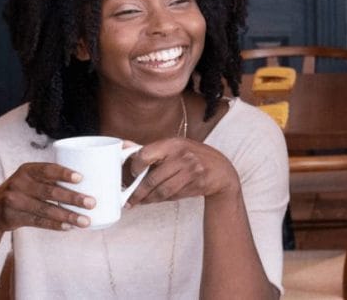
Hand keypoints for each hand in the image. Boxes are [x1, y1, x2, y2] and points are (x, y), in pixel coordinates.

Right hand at [0, 163, 94, 231]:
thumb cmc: (24, 191)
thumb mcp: (31, 180)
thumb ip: (52, 180)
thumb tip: (93, 183)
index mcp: (27, 170)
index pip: (47, 169)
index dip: (64, 173)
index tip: (81, 178)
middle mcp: (19, 183)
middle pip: (50, 191)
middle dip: (73, 198)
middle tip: (92, 203)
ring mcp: (14, 200)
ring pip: (46, 209)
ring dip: (68, 215)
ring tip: (86, 221)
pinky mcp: (13, 217)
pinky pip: (38, 221)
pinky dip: (55, 225)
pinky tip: (68, 227)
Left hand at [123, 138, 240, 205]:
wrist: (222, 171)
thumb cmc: (194, 157)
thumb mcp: (175, 147)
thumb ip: (150, 149)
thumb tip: (123, 145)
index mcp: (173, 143)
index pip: (145, 155)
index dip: (134, 167)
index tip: (131, 174)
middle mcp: (183, 155)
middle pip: (152, 179)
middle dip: (138, 193)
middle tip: (129, 200)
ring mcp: (191, 170)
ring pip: (162, 191)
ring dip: (148, 199)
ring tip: (140, 202)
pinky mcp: (197, 184)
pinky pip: (173, 196)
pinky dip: (162, 200)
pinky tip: (156, 200)